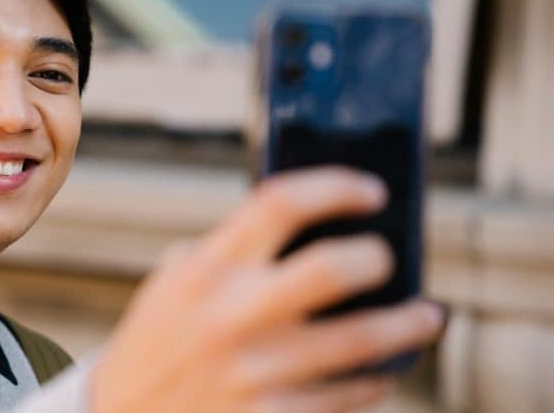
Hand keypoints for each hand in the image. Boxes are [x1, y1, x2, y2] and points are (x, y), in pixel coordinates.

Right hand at [90, 167, 444, 412]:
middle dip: (377, 258)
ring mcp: (252, 372)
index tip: (369, 192)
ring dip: (405, 326)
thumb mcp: (171, 286)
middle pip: (332, 268)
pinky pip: (344, 397)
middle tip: (387, 259)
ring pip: (359, 340)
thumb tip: (311, 231)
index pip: (280, 203)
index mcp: (203, 270)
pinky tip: (377, 374)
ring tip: (425, 317)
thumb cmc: (154, 346)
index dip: (335, 187)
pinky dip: (370, 382)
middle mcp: (229, 315)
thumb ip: (227, 255)